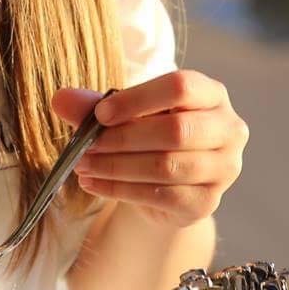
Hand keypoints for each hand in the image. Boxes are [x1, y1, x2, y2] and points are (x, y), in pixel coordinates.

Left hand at [54, 71, 247, 229]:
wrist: (167, 184)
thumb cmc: (148, 135)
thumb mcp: (123, 114)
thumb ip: (95, 105)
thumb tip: (60, 99)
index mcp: (212, 94)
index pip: (181, 87)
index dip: (138, 99)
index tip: (100, 115)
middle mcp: (228, 129)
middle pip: (176, 130)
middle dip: (123, 139)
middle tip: (85, 146)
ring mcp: (223, 169)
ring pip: (167, 166)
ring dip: (117, 167)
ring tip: (83, 166)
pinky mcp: (207, 202)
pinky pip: (161, 195)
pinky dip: (120, 190)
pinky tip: (93, 184)